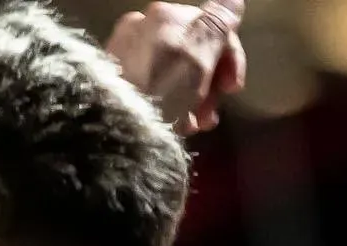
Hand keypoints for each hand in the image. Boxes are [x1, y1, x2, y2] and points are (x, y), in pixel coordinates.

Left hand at [108, 0, 247, 135]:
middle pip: (191, 52)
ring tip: (193, 126)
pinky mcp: (114, 81)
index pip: (211, 28)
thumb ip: (218, 24)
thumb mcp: (197, 57)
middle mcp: (142, 26)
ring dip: (192, 100)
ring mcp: (125, 53)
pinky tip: (174, 126)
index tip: (233, 90)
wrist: (113, 129)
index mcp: (165, 16)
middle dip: (209, 85)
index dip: (230, 58)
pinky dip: (169, 105)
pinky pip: (153, 87)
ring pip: (173, 73)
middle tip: (209, 116)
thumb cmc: (161, 93)